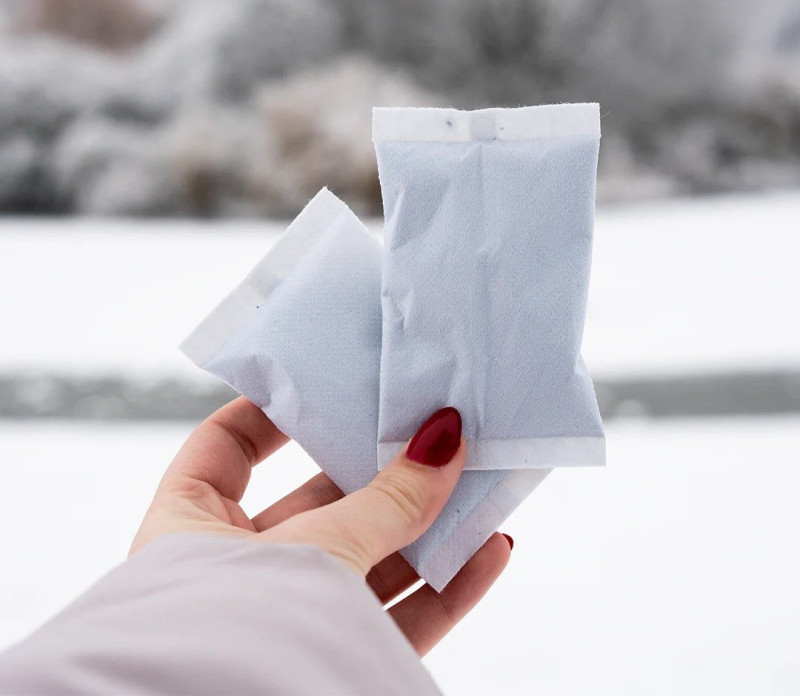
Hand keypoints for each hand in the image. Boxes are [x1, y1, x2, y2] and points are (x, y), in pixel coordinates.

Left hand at [131, 397, 510, 654]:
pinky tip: (489, 554)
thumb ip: (387, 499)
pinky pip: (393, 618)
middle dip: (384, 475)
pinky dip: (444, 589)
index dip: (272, 412)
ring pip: (366, 561)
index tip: (329, 386)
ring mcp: (286, 618)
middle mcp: (235, 572)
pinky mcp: (330, 659)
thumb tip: (445, 438)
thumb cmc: (238, 631)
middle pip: (319, 503)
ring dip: (428, 530)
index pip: (226, 446)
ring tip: (479, 490)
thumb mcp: (316, 548)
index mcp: (190, 526)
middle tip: (434, 439)